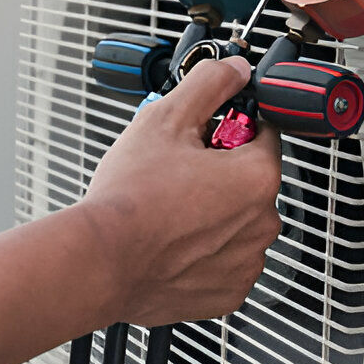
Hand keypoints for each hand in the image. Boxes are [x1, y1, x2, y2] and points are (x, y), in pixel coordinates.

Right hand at [80, 56, 282, 326]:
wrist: (100, 261)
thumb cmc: (129, 198)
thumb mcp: (165, 119)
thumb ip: (208, 84)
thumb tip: (233, 69)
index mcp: (257, 177)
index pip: (262, 134)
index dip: (229, 128)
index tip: (203, 136)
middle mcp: (262, 223)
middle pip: (250, 180)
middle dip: (220, 172)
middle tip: (177, 171)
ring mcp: (246, 262)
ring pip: (237, 222)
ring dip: (214, 213)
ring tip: (169, 208)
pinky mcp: (228, 294)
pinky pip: (225, 261)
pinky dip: (205, 252)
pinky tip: (173, 240)